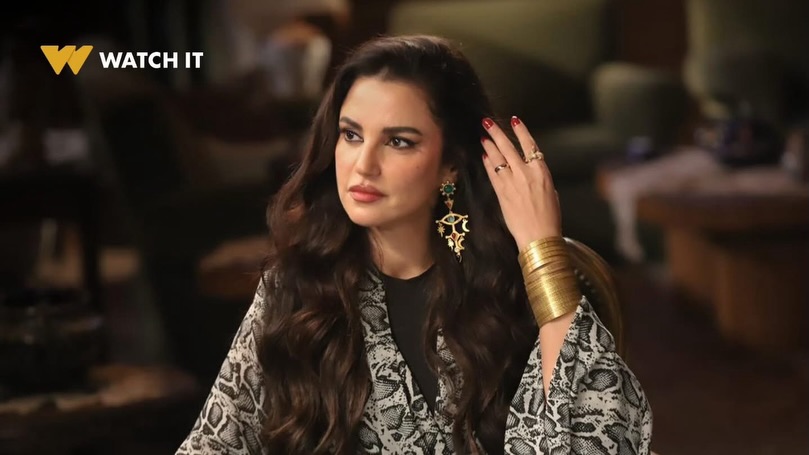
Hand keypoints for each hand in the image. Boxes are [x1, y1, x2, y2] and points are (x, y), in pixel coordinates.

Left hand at [480, 116, 561, 250]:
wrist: (538, 236)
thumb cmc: (549, 218)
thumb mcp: (551, 192)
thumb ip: (539, 179)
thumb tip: (532, 173)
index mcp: (542, 171)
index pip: (530, 145)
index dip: (521, 131)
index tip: (514, 120)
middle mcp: (526, 173)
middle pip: (509, 147)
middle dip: (497, 133)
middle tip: (487, 123)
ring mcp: (512, 182)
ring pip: (498, 159)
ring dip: (489, 146)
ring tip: (483, 137)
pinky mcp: (502, 193)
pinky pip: (492, 174)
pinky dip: (488, 164)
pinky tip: (483, 157)